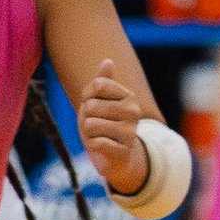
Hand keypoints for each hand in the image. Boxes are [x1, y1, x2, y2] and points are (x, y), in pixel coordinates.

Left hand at [78, 58, 153, 198]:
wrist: (117, 158)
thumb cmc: (104, 124)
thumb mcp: (99, 101)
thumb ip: (102, 81)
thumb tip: (108, 60)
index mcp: (128, 96)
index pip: (96, 85)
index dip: (87, 96)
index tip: (93, 105)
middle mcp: (133, 111)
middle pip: (90, 106)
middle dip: (86, 117)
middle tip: (97, 124)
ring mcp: (130, 132)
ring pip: (90, 125)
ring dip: (88, 133)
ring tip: (99, 136)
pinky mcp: (124, 150)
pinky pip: (97, 143)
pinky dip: (93, 146)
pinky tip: (102, 148)